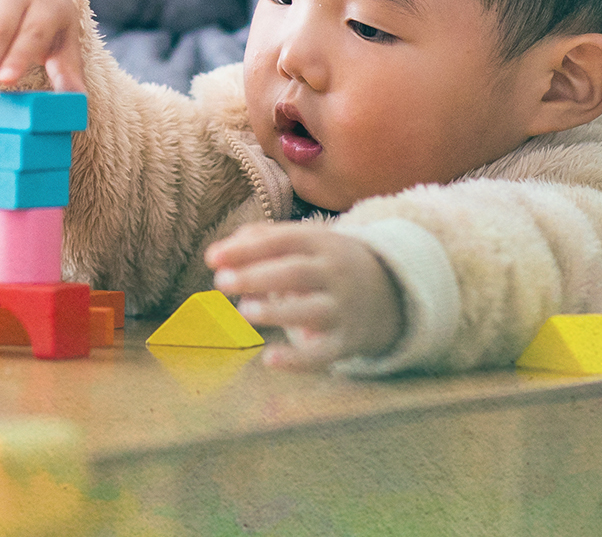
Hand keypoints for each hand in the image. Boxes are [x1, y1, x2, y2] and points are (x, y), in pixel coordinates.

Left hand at [205, 222, 404, 370]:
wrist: (389, 293)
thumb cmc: (324, 264)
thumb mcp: (304, 243)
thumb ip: (262, 241)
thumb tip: (222, 252)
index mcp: (320, 243)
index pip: (281, 241)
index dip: (245, 249)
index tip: (211, 258)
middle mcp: (334, 274)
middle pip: (296, 273)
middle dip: (258, 276)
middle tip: (221, 282)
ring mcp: (342, 309)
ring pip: (311, 310)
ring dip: (278, 311)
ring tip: (244, 312)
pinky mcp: (346, 342)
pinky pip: (323, 354)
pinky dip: (298, 361)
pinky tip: (269, 360)